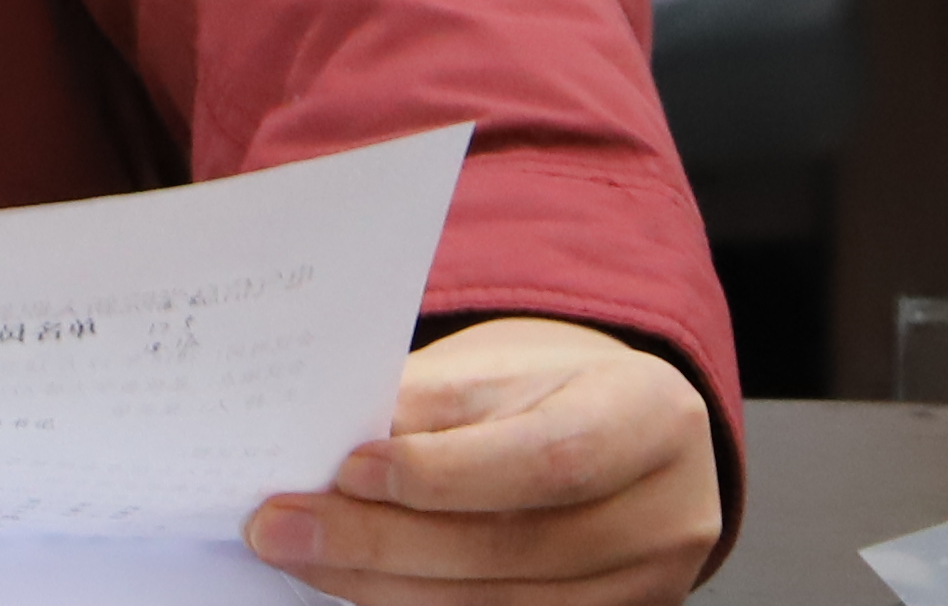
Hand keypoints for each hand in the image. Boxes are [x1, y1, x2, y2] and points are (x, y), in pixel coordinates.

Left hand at [246, 321, 719, 605]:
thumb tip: (331, 438)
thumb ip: (432, 402)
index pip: (549, 459)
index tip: (348, 467)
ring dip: (382, 585)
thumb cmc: (556, 388)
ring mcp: (644, 587)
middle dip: (383, 541)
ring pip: (497, 605)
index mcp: (652, 419)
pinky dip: (416, 604)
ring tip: (300, 552)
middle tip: (284, 524)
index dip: (445, 473)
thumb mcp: (508, 365)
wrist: (622, 431)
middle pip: (513, 549)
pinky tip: (354, 582)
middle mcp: (664, 516)